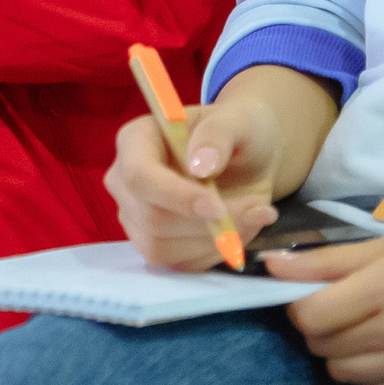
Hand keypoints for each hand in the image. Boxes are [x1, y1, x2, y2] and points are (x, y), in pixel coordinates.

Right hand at [104, 65, 337, 271]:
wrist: (247, 157)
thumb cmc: (238, 130)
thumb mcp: (237, 121)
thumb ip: (218, 134)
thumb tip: (200, 165)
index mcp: (136, 140)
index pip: (140, 176)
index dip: (175, 197)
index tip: (217, 209)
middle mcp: (125, 180)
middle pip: (151, 219)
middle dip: (207, 224)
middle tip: (258, 209)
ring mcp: (135, 215)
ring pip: (162, 247)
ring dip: (215, 241)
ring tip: (253, 215)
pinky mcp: (152, 243)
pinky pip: (178, 263)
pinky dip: (213, 253)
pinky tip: (236, 231)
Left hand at [270, 231, 383, 384]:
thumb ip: (328, 259)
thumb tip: (271, 265)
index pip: (310, 314)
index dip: (299, 306)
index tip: (310, 295)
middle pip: (323, 346)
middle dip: (320, 328)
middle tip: (342, 308)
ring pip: (344, 373)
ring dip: (343, 352)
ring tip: (368, 327)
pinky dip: (372, 373)